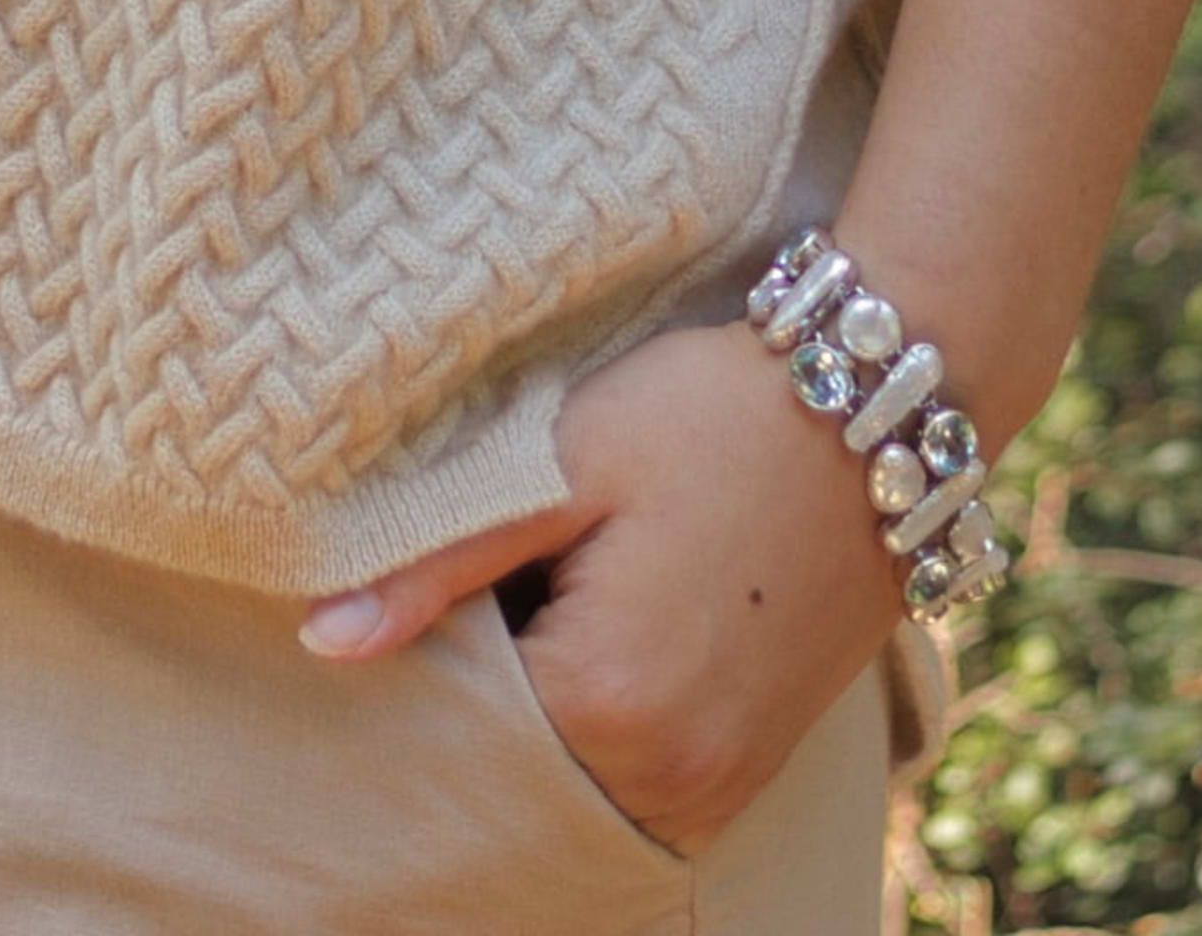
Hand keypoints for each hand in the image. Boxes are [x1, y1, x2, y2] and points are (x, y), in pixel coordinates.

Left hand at [298, 318, 899, 854]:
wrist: (877, 413)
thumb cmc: (716, 417)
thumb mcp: (570, 460)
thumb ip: (444, 561)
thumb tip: (324, 642)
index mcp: (608, 704)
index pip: (454, 725)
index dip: (422, 655)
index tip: (419, 587)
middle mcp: (669, 779)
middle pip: (512, 771)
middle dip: (474, 698)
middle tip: (476, 590)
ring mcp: (717, 788)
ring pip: (573, 786)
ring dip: (536, 719)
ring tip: (536, 604)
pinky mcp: (749, 772)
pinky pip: (636, 787)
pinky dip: (595, 734)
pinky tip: (588, 639)